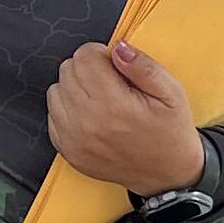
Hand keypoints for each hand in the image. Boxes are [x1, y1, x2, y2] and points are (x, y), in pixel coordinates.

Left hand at [44, 36, 204, 193]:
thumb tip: (118, 47)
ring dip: (74, 88)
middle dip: (88, 69)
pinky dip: (68, 110)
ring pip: (55, 90)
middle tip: (111, 83)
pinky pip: (52, 115)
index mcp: (113, 105)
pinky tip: (91, 116)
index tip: (115, 66)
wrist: (166, 175)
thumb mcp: (171, 93)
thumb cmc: (170, 132)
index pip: (84, 57)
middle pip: (68, 70)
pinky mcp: (68, 151)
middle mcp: (88, 123)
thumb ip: (143, 66)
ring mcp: (74, 140)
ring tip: (100, 99)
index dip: (101, 54)